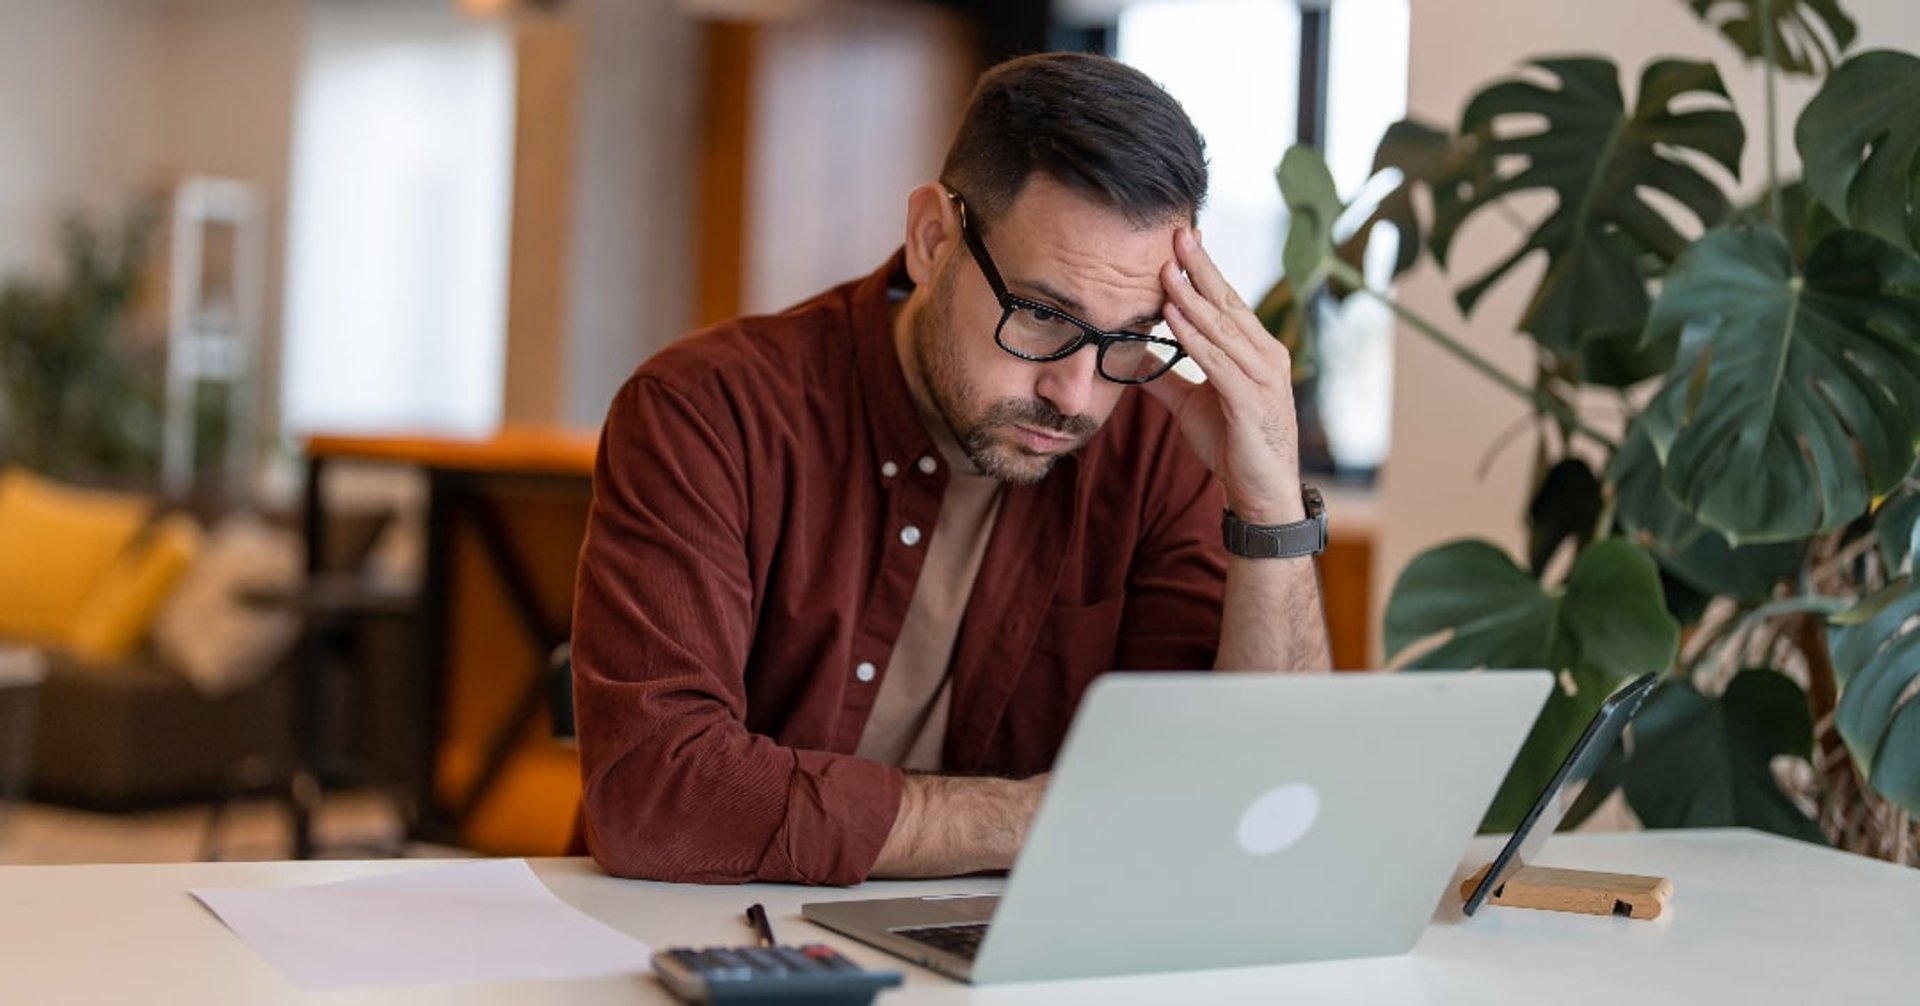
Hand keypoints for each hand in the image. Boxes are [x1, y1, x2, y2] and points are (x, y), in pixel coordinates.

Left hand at [1141, 228, 1305, 523]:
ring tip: (1166, 270)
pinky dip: (1195, 338)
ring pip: (1221, 329)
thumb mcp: (1192, 405)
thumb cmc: (1233, 445)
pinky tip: (1172, 318)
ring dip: (1191, 298)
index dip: (1204, 271)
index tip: (1181, 239)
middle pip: (1227, 304)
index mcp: (1256, 350)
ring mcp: (1263, 377)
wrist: (1261, 493)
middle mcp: (1266, 355)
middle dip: (1200, 268)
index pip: (1227, 301)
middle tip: (1177, 234)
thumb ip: (1166, 377)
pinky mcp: (1251, 401)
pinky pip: (1218, 363)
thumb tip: (1132, 356)